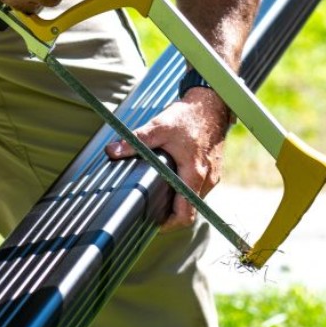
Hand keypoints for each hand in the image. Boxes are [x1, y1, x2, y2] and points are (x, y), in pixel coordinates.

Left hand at [106, 88, 229, 230]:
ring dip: (178, 198)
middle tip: (149, 207)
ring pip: (194, 198)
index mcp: (195, 174)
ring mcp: (213, 174)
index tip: (151, 222)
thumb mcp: (159, 126)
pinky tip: (172, 176)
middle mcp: (208, 179)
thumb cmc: (189, 115)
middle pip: (189, 208)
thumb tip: (112, 151)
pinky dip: (186, 187)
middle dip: (169, 212)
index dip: (168, 224)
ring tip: (159, 191)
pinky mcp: (213, 168)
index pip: (185, 214)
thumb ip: (136, 140)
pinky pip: (199, 186)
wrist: (213, 102)